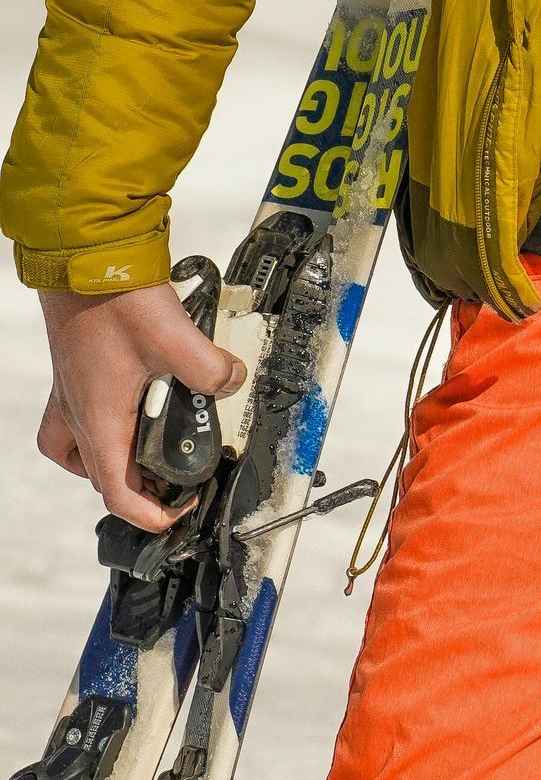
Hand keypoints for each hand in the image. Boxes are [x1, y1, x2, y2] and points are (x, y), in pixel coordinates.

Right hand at [38, 283, 246, 530]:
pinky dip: (97, 426)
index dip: (149, 514)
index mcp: (100, 421)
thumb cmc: (115, 303)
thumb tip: (233, 383)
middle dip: (136, 489)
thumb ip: (210, 369)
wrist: (84, 264)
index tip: (178, 512)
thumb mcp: (175, 339)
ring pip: (77, 452)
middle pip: (100, 477)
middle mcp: (77, 416)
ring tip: (146, 450)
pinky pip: (74, 420)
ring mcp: (69, 396)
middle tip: (172, 478)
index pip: (117, 493)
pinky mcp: (74, 375)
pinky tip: (129, 405)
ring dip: (109, 461)